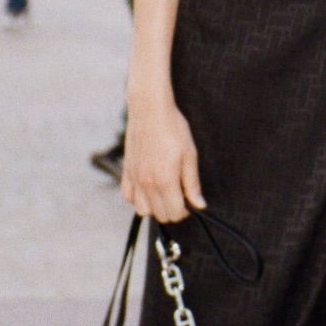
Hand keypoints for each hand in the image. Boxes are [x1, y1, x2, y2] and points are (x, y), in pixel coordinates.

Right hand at [121, 98, 205, 221]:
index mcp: (165, 181)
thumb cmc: (173, 129)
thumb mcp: (190, 156)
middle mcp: (147, 184)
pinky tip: (149, 187)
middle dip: (173, 210)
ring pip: (143, 210)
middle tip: (181, 194)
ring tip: (165, 192)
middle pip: (160, 215)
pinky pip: (128, 196)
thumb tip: (199, 205)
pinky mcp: (126, 171)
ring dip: (155, 207)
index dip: (187, 211)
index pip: (175, 213)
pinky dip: (138, 198)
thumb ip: (192, 184)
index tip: (191, 201)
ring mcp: (134, 178)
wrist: (150, 110)